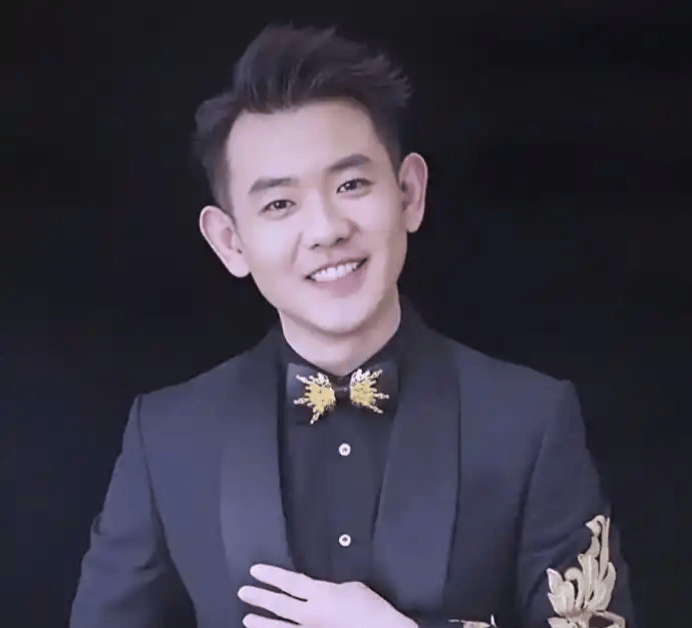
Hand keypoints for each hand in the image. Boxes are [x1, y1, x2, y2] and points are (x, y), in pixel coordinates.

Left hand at [237, 563, 416, 627]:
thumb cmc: (372, 609)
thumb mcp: (352, 588)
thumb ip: (330, 588)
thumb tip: (319, 592)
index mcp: (321, 594)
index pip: (290, 582)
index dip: (271, 575)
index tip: (254, 570)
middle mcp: (311, 615)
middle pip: (279, 605)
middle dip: (260, 597)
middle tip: (243, 592)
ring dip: (262, 623)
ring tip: (247, 619)